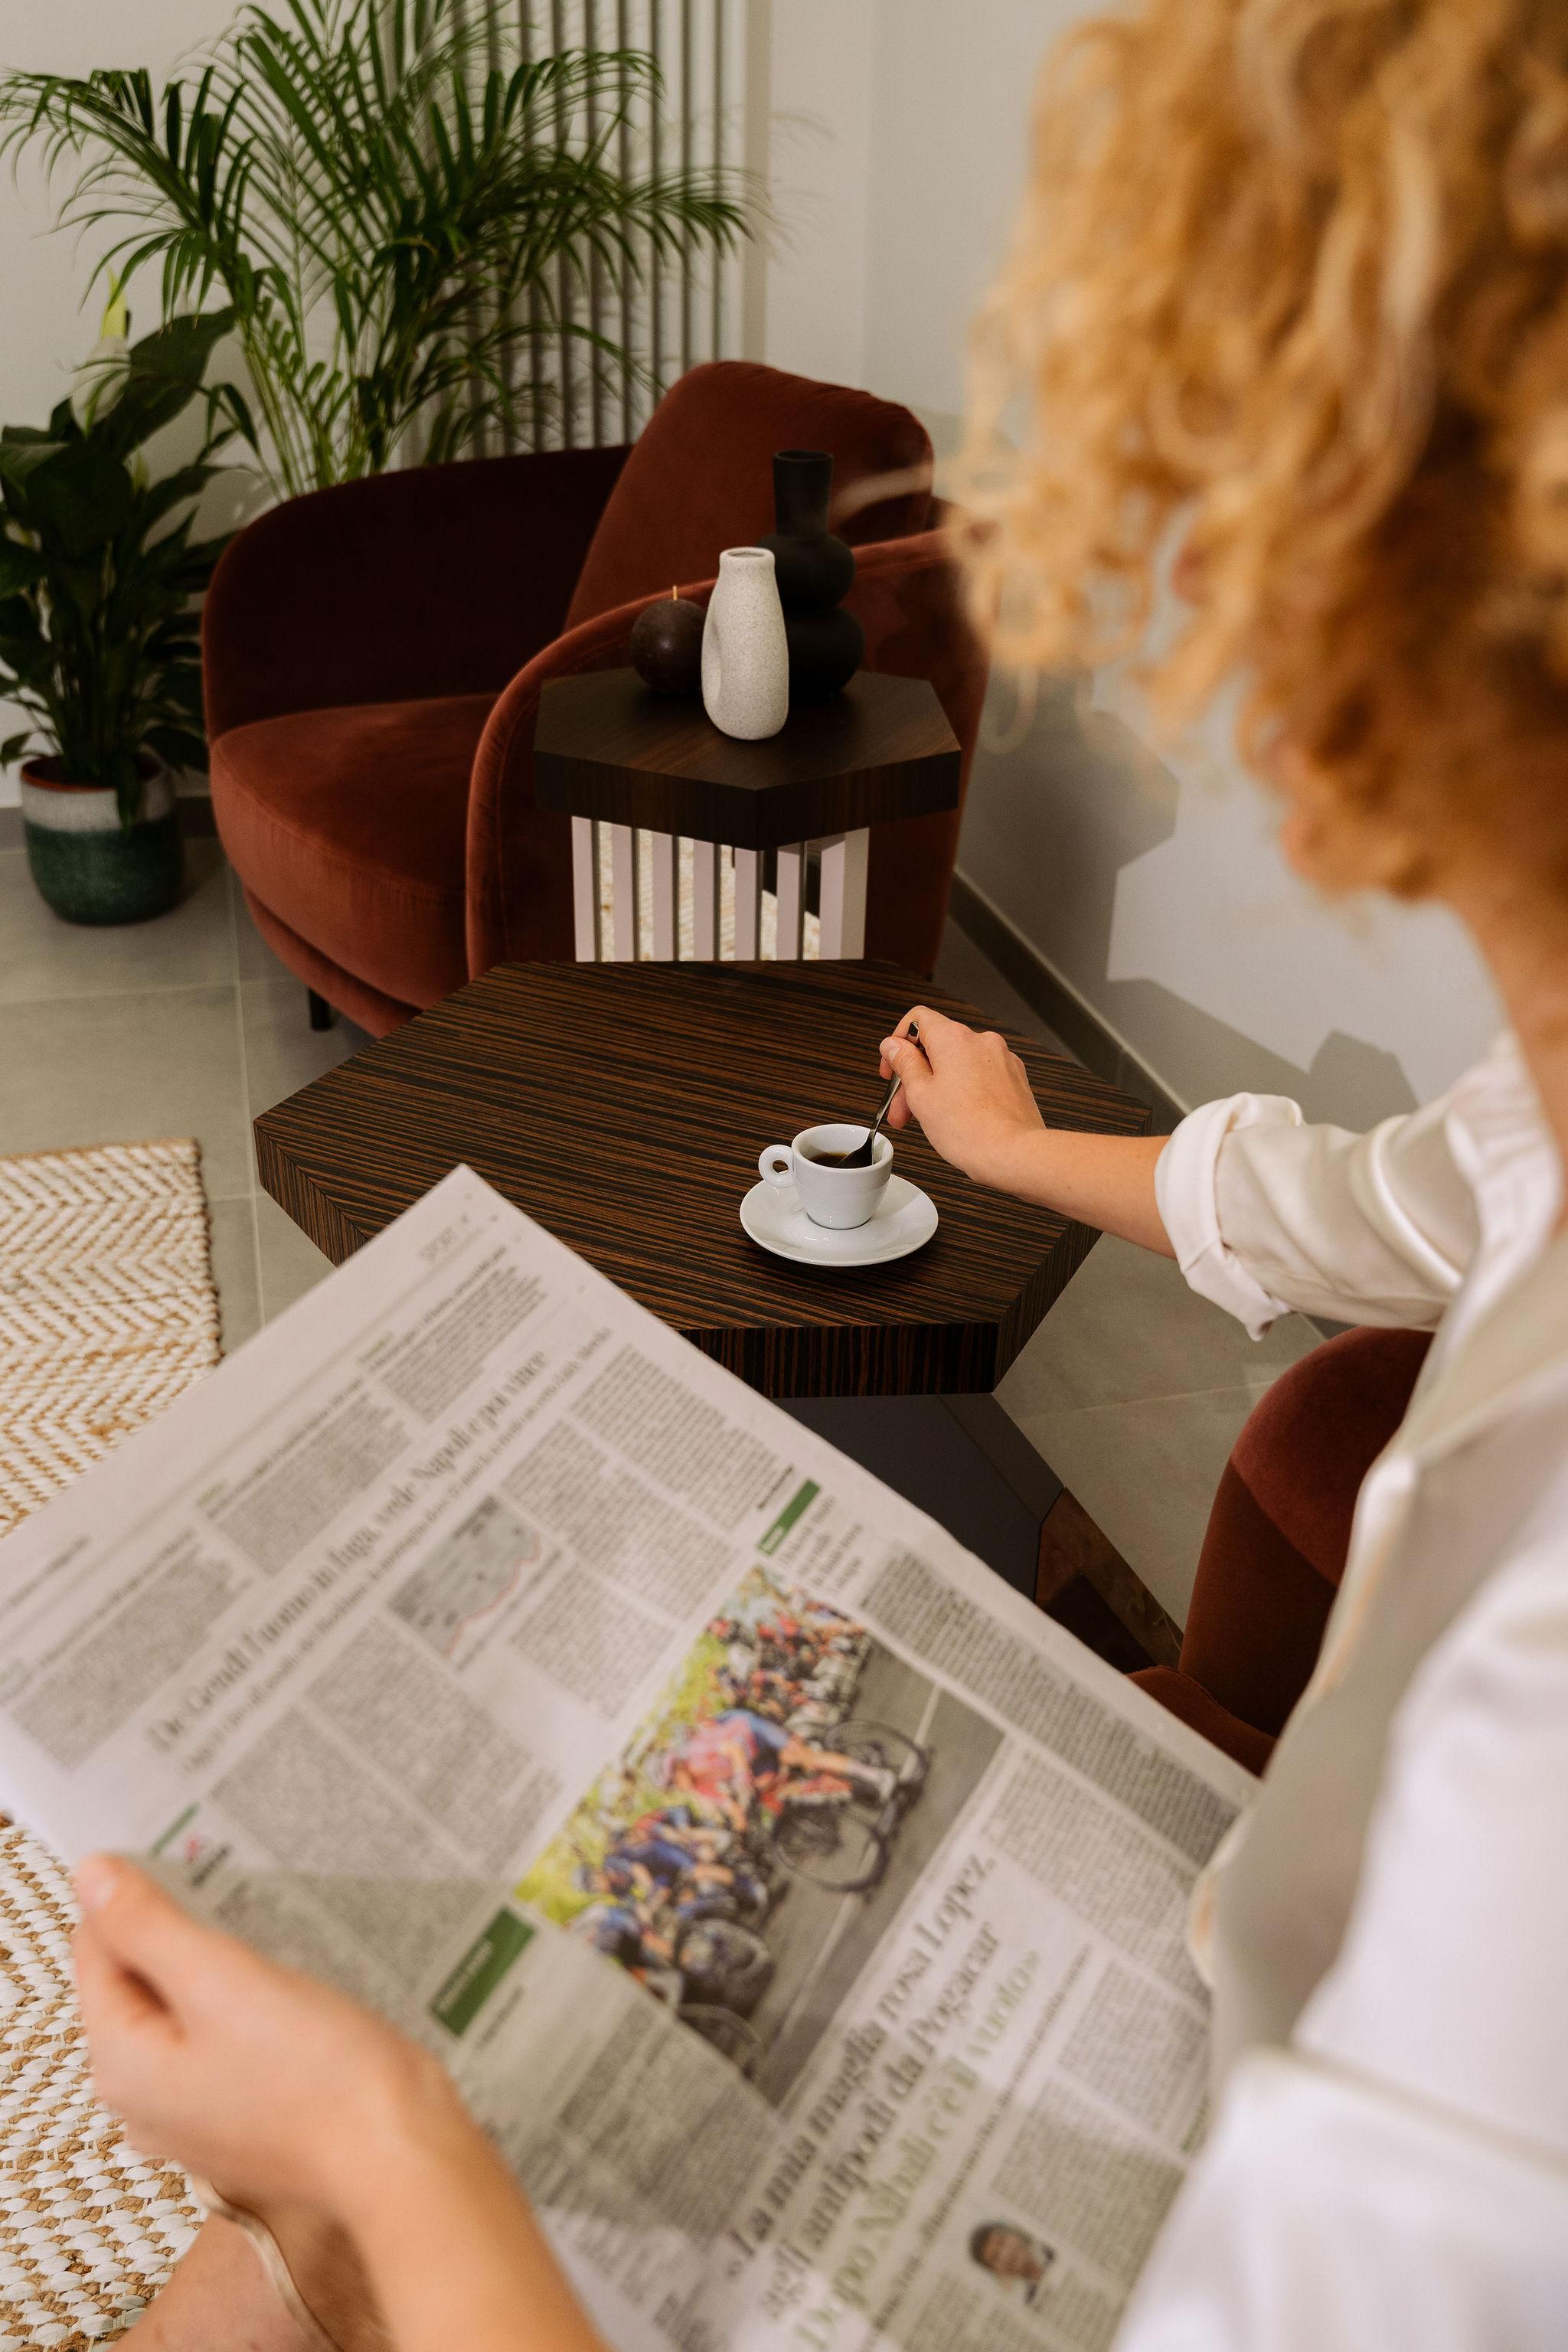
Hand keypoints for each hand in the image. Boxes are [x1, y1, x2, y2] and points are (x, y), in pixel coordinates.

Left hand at [74, 1855, 473, 2221]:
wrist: (397, 2150)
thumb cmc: (316, 2075)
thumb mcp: (222, 1980)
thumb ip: (148, 1927)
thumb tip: (91, 1874)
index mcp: (123, 2066)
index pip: (96, 1951)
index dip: (134, 1894)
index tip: (183, 1852)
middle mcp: (145, 2098)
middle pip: (137, 1982)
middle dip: (176, 1927)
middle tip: (227, 1880)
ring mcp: (195, 2111)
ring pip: (184, 2006)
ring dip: (213, 1960)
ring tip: (259, 1923)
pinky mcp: (242, 2110)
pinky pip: (222, 2035)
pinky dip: (242, 1998)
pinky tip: (283, 1978)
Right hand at [878, 1006, 1045, 1189]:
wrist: (1014, 1153)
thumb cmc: (971, 1129)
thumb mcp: (920, 1095)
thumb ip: (904, 1063)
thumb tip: (893, 1045)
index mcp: (954, 1038)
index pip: (918, 1019)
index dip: (899, 1042)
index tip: (893, 1066)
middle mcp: (981, 1042)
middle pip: (937, 1047)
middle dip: (915, 1076)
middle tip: (902, 1107)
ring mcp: (1001, 1060)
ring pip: (958, 1064)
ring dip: (937, 1087)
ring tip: (927, 1119)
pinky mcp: (1013, 1079)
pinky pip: (979, 1077)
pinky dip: (963, 1091)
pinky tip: (956, 1117)